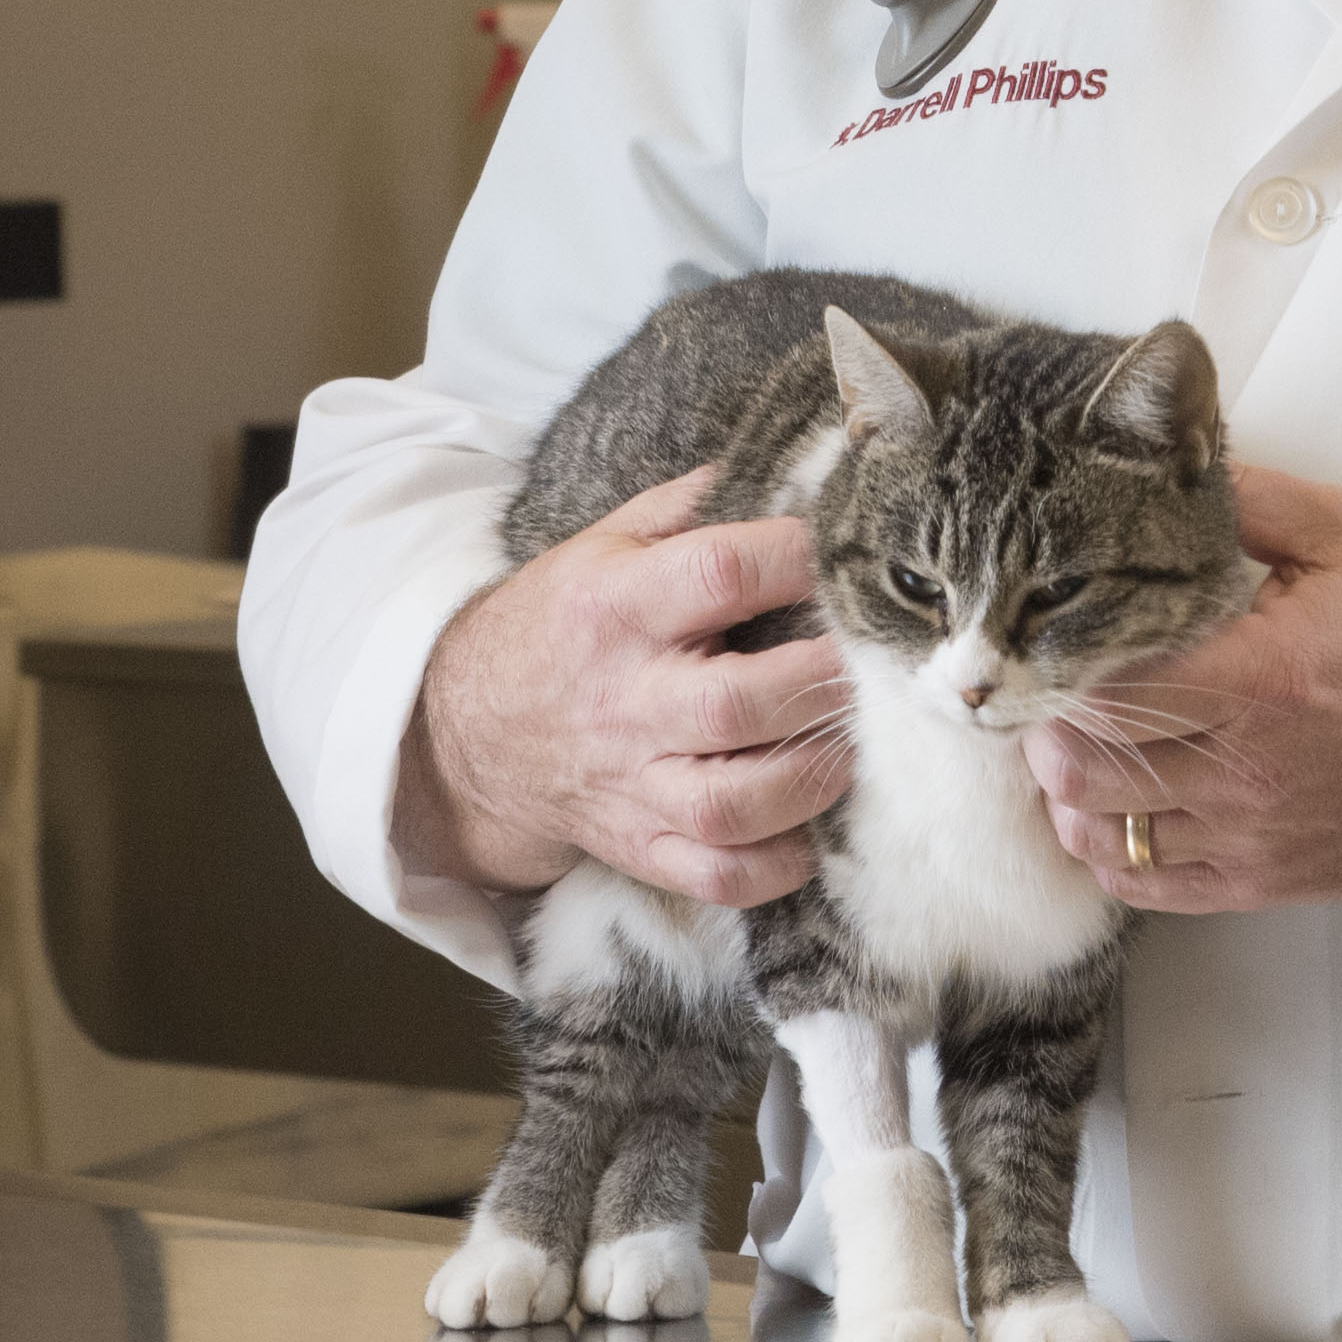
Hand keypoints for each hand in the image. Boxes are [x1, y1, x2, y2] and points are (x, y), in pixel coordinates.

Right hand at [401, 466, 853, 906]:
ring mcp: (631, 782)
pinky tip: (812, 834)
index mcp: (615, 607)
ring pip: (730, 804)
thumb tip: (789, 467)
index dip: (797, 560)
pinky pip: (714, 874)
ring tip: (854, 747)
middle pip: (736, 704)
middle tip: (880, 664)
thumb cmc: (559, 625)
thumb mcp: (602, 543)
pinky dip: (773, 867)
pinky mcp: (637, 844)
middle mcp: (624, 699)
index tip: (852, 551)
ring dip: (810, 781)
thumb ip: (691, 506)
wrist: (462, 732)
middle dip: (822, 684)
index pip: (717, 575)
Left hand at [1030, 469, 1341, 910]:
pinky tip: (1122, 807)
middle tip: (1059, 692)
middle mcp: (1246, 770)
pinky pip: (1146, 885)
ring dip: (1070, 792)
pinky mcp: (1261, 882)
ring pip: (1098, 833)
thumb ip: (1250, 501)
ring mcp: (1250, 837)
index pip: (1109, 688)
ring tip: (1085, 748)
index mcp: (1260, 678)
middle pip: (1083, 769)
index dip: (1061, 666)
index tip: (1054, 639)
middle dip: (1051, 728)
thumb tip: (1164, 475)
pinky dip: (1112, 850)